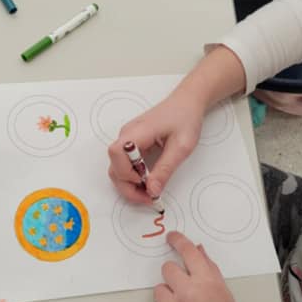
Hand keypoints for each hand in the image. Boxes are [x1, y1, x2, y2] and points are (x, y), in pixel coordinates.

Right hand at [108, 84, 205, 207]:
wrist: (187, 102)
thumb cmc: (185, 118)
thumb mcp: (181, 147)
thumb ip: (165, 169)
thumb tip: (152, 191)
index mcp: (137, 132)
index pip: (117, 154)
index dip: (127, 173)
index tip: (145, 182)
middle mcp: (127, 135)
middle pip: (114, 166)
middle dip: (128, 187)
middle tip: (150, 199)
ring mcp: (128, 139)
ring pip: (118, 168)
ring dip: (130, 184)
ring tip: (151, 192)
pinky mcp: (132, 143)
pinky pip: (125, 164)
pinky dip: (134, 177)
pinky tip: (149, 181)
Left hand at [152, 231, 281, 301]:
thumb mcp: (227, 297)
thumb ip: (210, 272)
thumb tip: (198, 252)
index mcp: (208, 283)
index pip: (187, 252)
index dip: (178, 242)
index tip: (171, 238)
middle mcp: (188, 294)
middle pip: (167, 269)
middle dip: (176, 278)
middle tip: (186, 291)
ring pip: (159, 291)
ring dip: (169, 298)